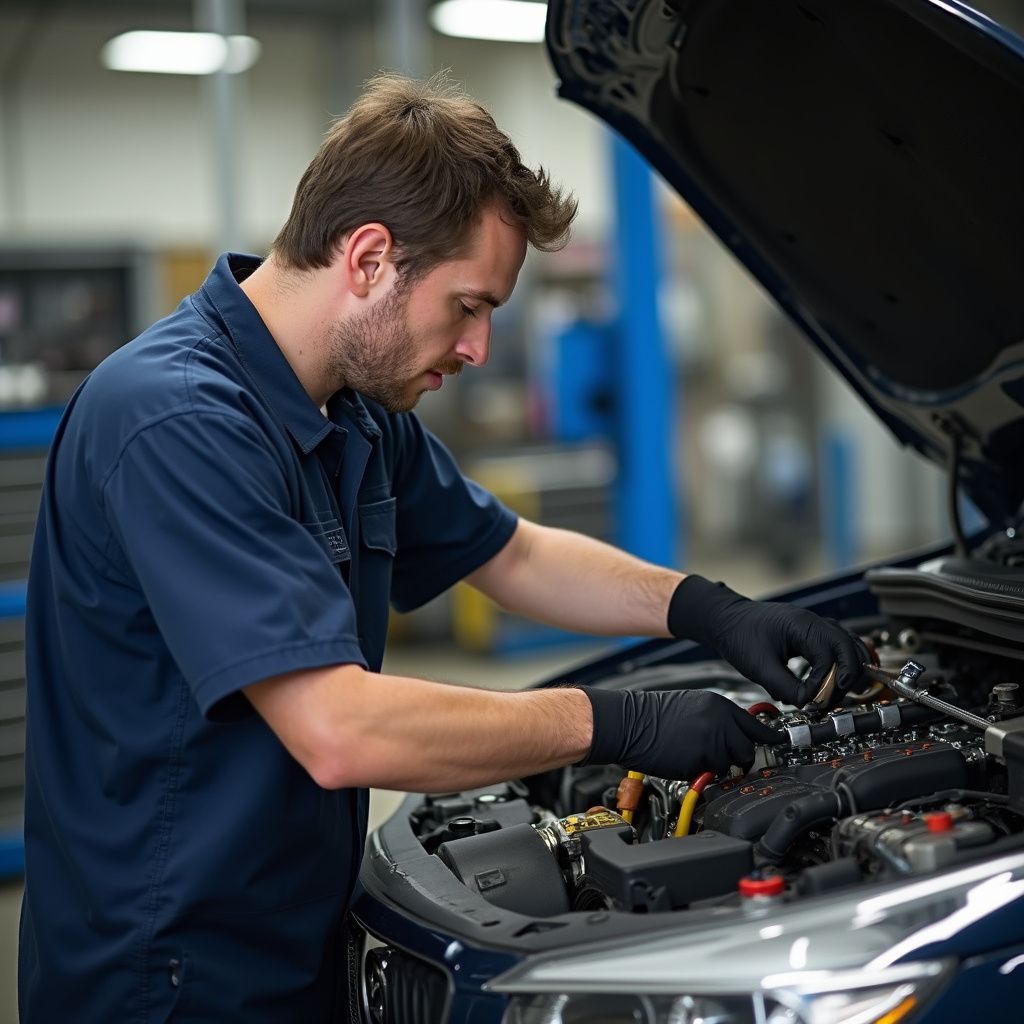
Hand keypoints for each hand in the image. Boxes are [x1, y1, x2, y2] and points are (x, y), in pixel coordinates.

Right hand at [578, 687, 780, 777]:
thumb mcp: (693, 706)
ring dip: (717, 766)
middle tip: (718, 756)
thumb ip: (719, 720)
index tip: (779, 745)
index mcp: (719, 704)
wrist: (628, 723)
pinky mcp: (701, 759)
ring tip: (694, 754)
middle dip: (737, 756)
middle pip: (748, 749)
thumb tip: (738, 737)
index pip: (756, 725)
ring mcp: (712, 740)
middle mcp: (720, 720)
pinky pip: (711, 774)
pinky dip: (701, 773)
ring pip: (731, 765)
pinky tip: (684, 760)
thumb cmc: (652, 716)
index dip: (768, 739)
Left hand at [667, 575, 867, 705]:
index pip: (829, 658)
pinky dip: (841, 663)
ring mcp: (815, 626)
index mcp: (803, 626)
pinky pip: (838, 646)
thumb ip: (785, 687)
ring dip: (846, 671)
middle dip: (844, 679)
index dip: (824, 683)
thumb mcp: (759, 667)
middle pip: (849, 650)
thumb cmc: (740, 637)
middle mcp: (815, 622)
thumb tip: (807, 703)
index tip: (810, 701)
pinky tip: (832, 681)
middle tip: (828, 701)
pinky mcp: (812, 633)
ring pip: (849, 646)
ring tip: (833, 694)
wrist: (725, 619)